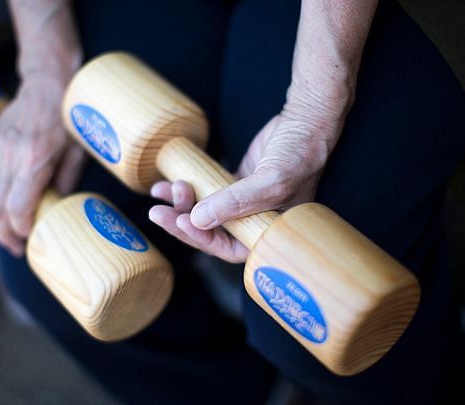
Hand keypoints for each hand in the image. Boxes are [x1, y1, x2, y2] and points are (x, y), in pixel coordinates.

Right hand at [0, 75, 84, 255]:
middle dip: (5, 233)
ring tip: (10, 228)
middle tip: (17, 247)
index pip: (17, 208)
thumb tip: (59, 210)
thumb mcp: (77, 153)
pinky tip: (0, 200)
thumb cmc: (69, 120)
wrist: (48, 85)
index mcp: (34, 159)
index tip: (30, 239)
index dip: (21, 229)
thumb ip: (66, 183)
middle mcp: (9, 155)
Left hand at [149, 89, 350, 262]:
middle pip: (210, 232)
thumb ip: (236, 202)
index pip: (227, 248)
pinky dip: (186, 190)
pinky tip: (165, 186)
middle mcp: (252, 222)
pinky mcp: (234, 185)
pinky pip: (205, 193)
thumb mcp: (271, 182)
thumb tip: (198, 219)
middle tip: (158, 213)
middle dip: (182, 223)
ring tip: (167, 191)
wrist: (306, 124)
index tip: (181, 222)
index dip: (201, 239)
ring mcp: (241, 204)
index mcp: (266, 232)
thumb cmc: (299, 155)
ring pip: (204, 213)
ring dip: (181, 205)